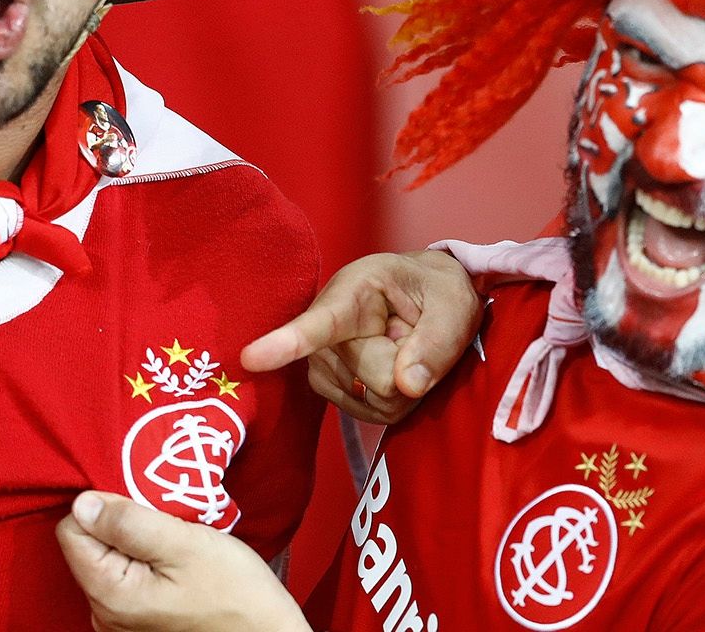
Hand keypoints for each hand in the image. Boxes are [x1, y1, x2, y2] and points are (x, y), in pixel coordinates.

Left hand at [56, 492, 308, 631]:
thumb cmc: (235, 593)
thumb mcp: (185, 544)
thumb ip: (129, 523)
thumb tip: (81, 503)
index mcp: (110, 594)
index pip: (72, 528)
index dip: (106, 506)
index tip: (145, 507)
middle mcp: (104, 613)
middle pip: (89, 543)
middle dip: (123, 524)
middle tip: (168, 525)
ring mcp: (119, 621)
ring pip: (108, 557)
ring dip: (137, 541)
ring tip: (176, 542)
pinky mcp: (136, 620)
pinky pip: (125, 575)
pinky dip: (145, 560)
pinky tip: (176, 561)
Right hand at [242, 249, 478, 424]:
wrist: (424, 297)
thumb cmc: (436, 292)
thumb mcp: (454, 306)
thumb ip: (435, 343)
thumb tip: (405, 385)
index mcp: (355, 290)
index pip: (318, 324)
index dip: (285, 343)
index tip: (250, 358)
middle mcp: (326, 325)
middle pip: (375, 379)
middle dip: (409, 370)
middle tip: (416, 336)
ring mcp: (322, 360)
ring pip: (373, 401)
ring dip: (403, 388)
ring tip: (404, 350)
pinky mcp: (328, 385)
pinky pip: (370, 414)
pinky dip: (394, 401)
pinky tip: (393, 371)